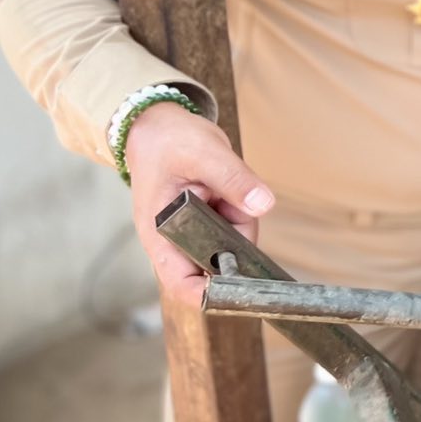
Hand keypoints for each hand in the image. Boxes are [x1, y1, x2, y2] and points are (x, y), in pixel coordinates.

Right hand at [124, 102, 274, 306]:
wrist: (158, 126)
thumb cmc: (168, 141)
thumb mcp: (203, 154)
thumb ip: (233, 179)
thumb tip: (262, 204)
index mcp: (159, 233)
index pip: (181, 282)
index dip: (209, 295)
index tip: (241, 291)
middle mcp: (174, 239)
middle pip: (213, 265)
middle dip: (236, 246)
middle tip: (240, 208)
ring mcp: (190, 231)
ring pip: (229, 244)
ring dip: (240, 221)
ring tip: (228, 185)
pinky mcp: (205, 220)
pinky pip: (233, 225)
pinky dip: (240, 210)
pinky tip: (232, 187)